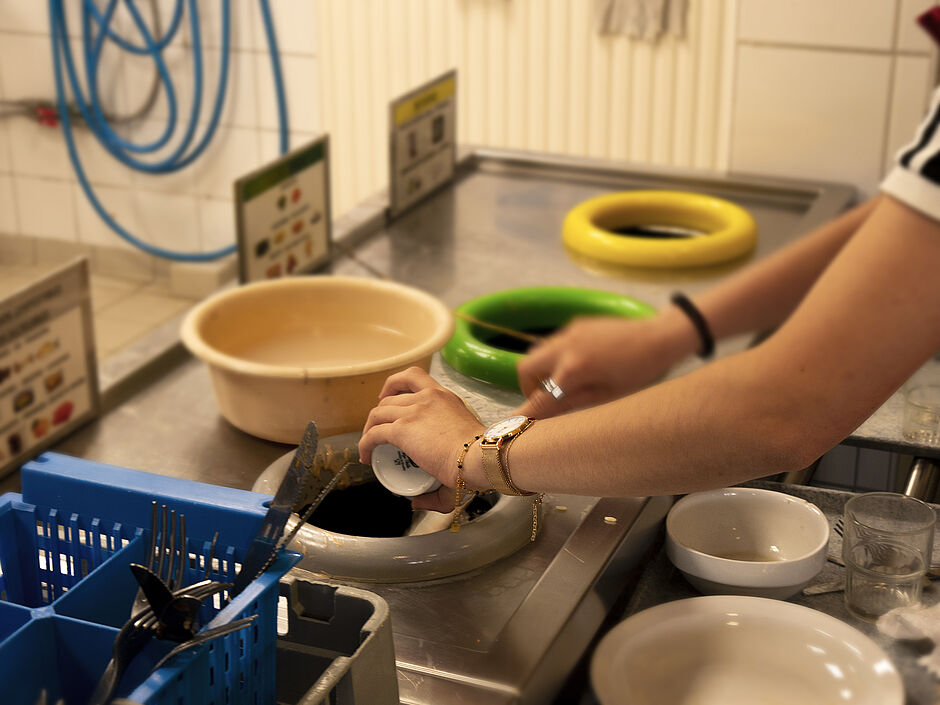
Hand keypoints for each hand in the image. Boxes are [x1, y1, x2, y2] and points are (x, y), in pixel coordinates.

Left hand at [359, 367, 485, 512]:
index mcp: (444, 396)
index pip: (414, 377)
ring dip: (369, 428)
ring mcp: (414, 411)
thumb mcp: (462, 451)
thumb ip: (446, 471)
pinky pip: (374, 434)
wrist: (480, 457)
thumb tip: (418, 500)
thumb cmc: (478, 456)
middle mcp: (427, 397)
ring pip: (378, 413)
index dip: (395, 384)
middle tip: (379, 430)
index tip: (389, 396)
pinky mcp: (403, 429)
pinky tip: (366, 456)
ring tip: (369, 444)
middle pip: (390, 397)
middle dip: (380, 412)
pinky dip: (365, 444)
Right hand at [516, 313, 694, 417]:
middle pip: (525, 367)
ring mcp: (569, 332)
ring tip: (563, 383)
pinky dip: (556, 357)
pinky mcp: (577, 324)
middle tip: (545, 399)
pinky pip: (555, 342)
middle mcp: (564, 347)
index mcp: (573, 369)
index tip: (511, 426)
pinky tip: (581, 364)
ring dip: (541, 370)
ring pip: (538, 352)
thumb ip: (569, 405)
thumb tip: (542, 419)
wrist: (659, 337)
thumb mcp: (605, 396)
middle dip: (528, 386)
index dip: (524, 414)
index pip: (539, 397)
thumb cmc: (639, 373)